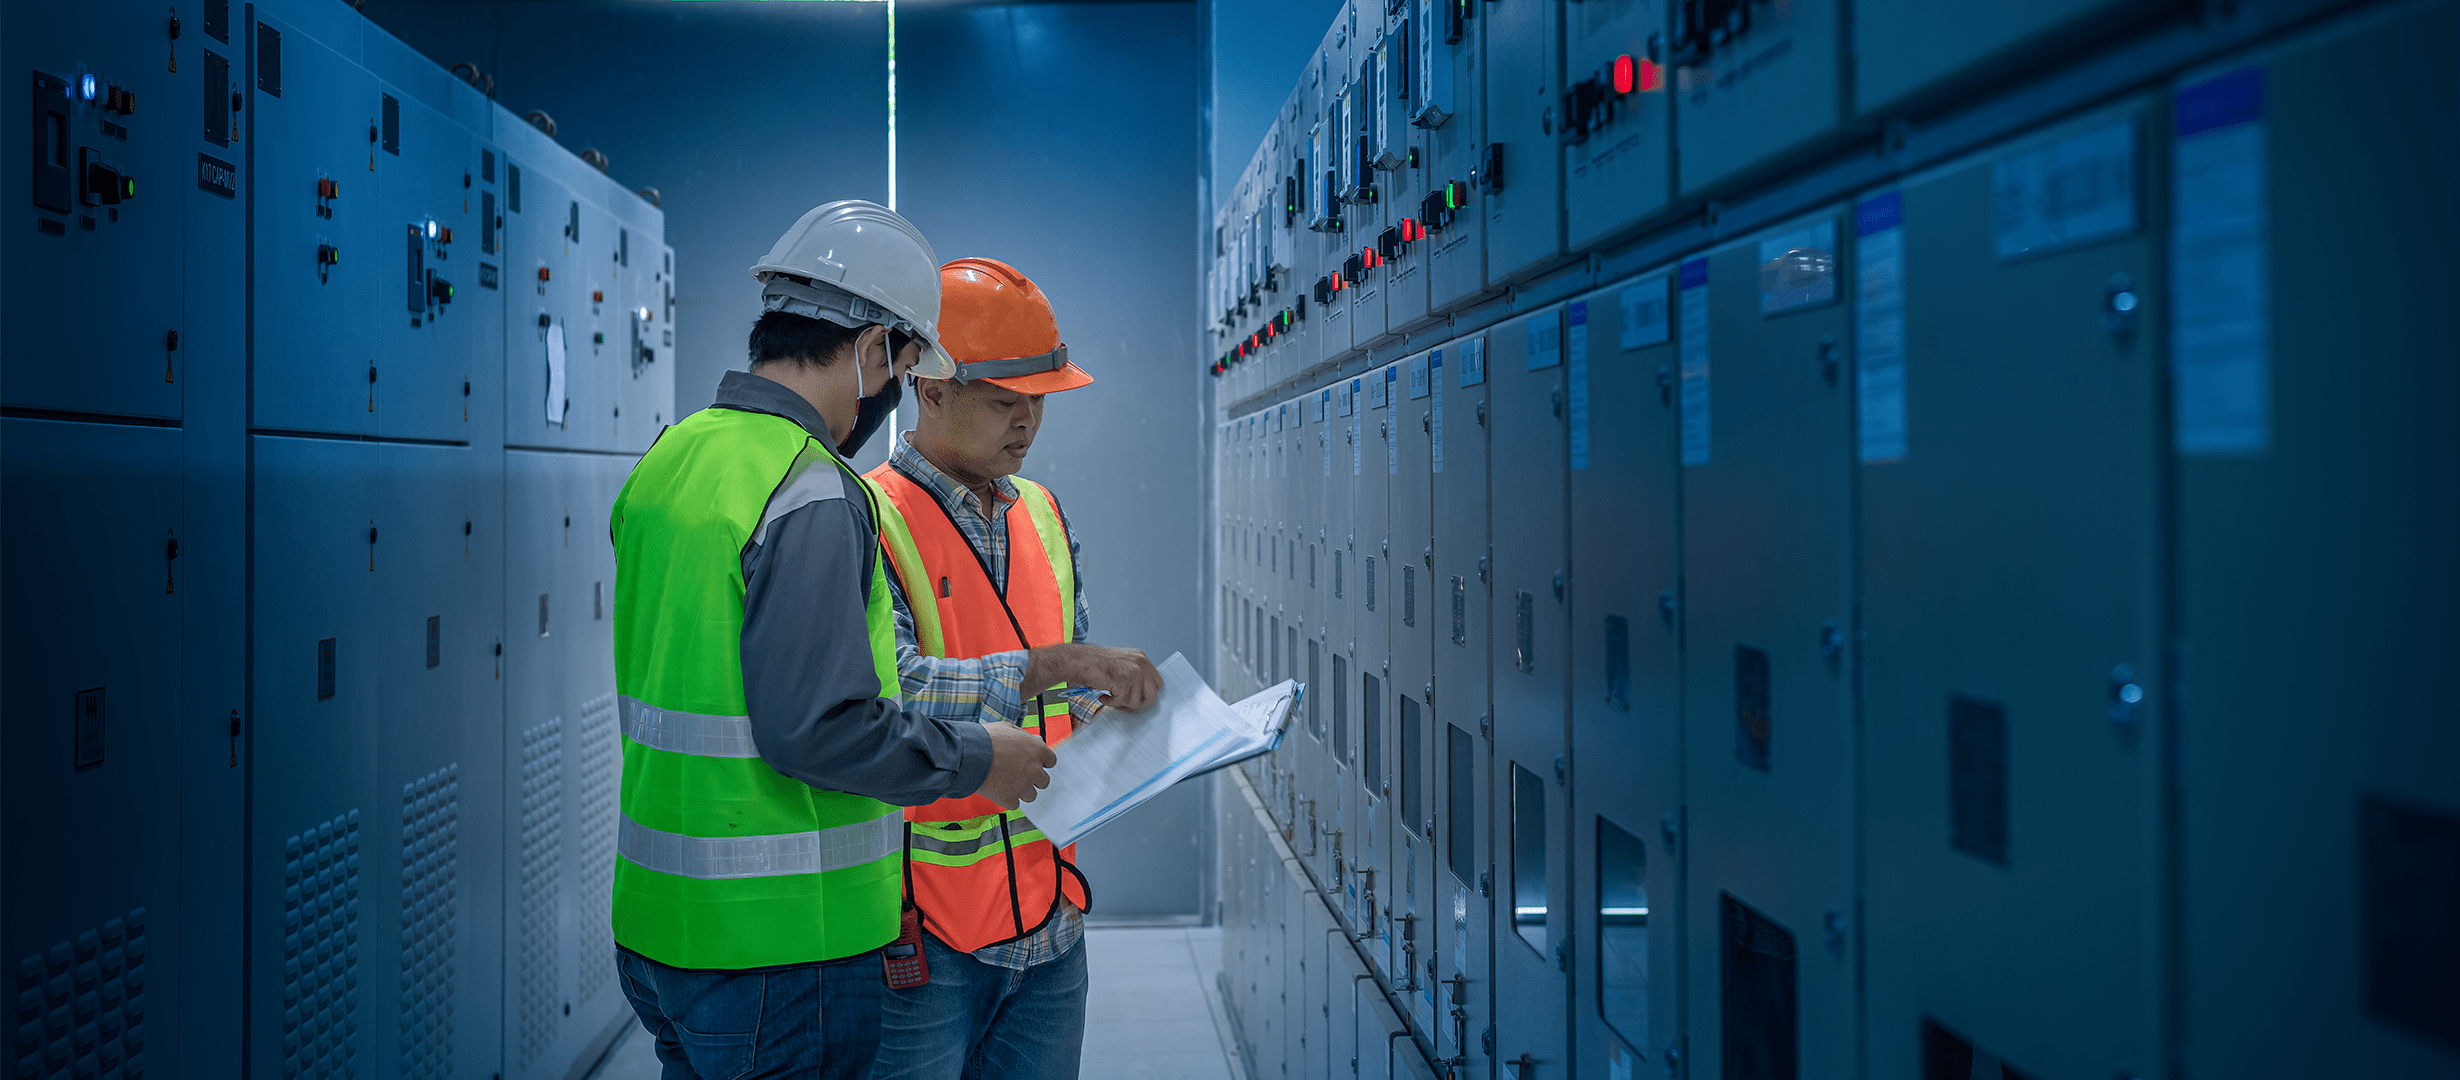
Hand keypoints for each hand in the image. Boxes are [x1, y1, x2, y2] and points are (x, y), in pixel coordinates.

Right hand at [973, 721, 1056, 808]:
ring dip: (1022, 791)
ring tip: (1007, 783)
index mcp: (1038, 751)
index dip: (1040, 762)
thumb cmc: (987, 739)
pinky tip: (999, 790)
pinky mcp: (1010, 799)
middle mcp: (1035, 770)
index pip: (1051, 761)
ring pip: (1031, 795)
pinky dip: (1007, 799)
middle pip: (1044, 781)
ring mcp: (1023, 786)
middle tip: (1019, 774)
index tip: (1033, 763)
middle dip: (1033, 778)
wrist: (970, 754)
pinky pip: (1014, 804)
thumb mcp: (1009, 728)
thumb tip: (1033, 740)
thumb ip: (1025, 736)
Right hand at [1025, 643, 1164, 712]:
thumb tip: (1144, 698)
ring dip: (1121, 704)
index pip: (1158, 684)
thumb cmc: (1093, 665)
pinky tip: (1103, 695)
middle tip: (1122, 704)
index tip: (1133, 700)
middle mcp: (1141, 663)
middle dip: (1137, 704)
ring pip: (1137, 702)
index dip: (1146, 696)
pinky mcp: (1124, 680)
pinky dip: (1111, 703)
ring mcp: (1133, 671)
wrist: (1075, 661)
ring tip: (1109, 695)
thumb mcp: (1120, 666)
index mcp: (1142, 658)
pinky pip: (1123, 703)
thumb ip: (1135, 678)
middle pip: (1152, 696)